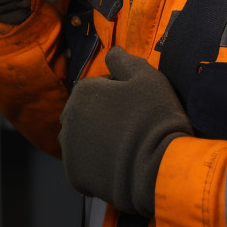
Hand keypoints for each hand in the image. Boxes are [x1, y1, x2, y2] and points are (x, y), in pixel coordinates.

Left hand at [60, 47, 191, 217]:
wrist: (158, 167)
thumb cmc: (154, 117)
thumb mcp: (147, 76)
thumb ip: (124, 59)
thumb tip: (111, 50)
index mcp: (83, 91)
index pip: (100, 87)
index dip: (122, 94)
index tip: (139, 105)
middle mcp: (69, 119)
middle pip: (88, 112)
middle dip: (104, 115)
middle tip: (132, 126)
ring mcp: (69, 150)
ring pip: (83, 138)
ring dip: (98, 139)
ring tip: (125, 147)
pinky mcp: (74, 176)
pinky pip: (84, 165)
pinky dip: (96, 163)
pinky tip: (118, 164)